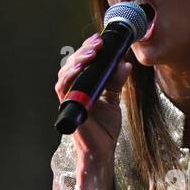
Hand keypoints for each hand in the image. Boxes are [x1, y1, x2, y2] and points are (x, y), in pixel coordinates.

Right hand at [55, 33, 133, 189]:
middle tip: (97, 43)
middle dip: (84, 50)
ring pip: (66, 72)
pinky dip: (70, 75)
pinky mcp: (68, 106)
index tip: (99, 39)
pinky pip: (63, 87)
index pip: (82, 63)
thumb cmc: (105, 128)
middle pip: (72, 64)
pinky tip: (80, 67)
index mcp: (83, 86)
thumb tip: (125, 64)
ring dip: (78, 59)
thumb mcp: (113, 100)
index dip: (88, 49)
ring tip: (91, 51)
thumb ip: (116, 82)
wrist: (102, 150)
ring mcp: (69, 98)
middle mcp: (73, 90)